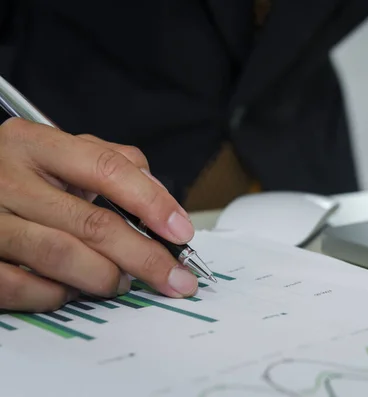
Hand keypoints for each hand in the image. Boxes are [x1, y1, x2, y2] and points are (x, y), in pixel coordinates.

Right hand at [0, 118, 198, 311]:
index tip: (181, 231)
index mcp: (34, 145)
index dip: (152, 202)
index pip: (107, 168)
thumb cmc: (22, 175)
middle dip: (144, 257)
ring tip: (120, 283)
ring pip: (62, 257)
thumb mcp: (62, 154)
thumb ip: (113, 163)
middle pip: (93, 223)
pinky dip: (57, 295)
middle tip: (174, 278)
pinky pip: (23, 286)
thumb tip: (160, 197)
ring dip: (104, 278)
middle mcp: (6, 178)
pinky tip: (71, 291)